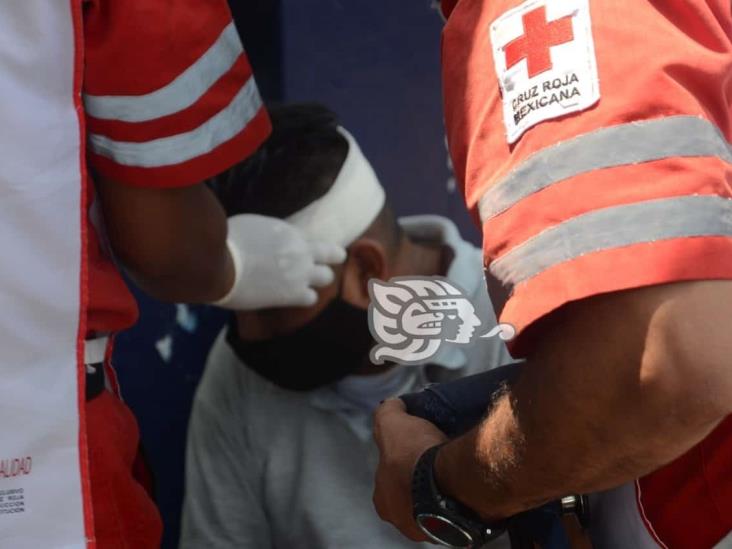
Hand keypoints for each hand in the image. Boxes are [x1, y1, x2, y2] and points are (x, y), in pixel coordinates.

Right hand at [214, 214, 345, 309]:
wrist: (220, 264)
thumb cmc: (227, 241)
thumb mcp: (254, 226)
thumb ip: (270, 233)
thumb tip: (269, 237)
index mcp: (290, 232)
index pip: (315, 238)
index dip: (314, 245)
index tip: (312, 249)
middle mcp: (301, 251)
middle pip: (333, 254)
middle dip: (328, 260)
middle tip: (319, 265)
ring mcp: (300, 273)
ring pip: (327, 277)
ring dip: (318, 280)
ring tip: (305, 284)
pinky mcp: (292, 294)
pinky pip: (311, 298)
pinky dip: (304, 298)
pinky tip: (292, 298)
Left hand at [372, 399, 448, 542]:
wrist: (451, 481)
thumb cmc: (413, 456)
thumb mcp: (392, 423)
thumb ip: (387, 412)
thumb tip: (393, 405)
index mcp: (384, 501)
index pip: (388, 479)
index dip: (399, 461)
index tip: (414, 448)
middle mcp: (404, 521)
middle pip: (412, 493)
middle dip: (421, 476)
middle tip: (436, 456)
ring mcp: (432, 528)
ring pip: (436, 502)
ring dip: (443, 486)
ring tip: (454, 464)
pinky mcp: (459, 529)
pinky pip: (459, 508)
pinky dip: (462, 494)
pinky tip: (467, 477)